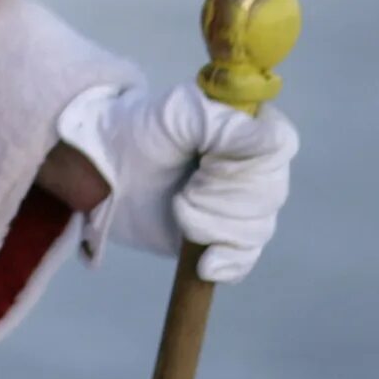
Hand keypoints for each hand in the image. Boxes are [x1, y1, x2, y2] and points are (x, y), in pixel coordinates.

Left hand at [57, 81, 298, 283]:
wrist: (100, 170)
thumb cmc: (136, 131)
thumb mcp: (175, 114)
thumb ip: (223, 123)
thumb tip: (274, 140)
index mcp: (246, 124)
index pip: (278, 147)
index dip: (243, 164)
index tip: (204, 162)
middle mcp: (254, 164)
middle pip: (268, 193)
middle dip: (218, 197)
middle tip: (183, 190)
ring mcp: (242, 202)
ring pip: (257, 228)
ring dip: (212, 225)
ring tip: (178, 208)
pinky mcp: (224, 236)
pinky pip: (245, 258)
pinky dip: (228, 262)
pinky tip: (206, 264)